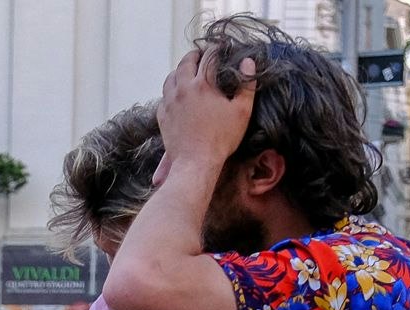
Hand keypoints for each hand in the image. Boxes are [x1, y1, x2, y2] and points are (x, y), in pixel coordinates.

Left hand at [157, 47, 259, 173]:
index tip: (220, 47)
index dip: (215, 49)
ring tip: (186, 70)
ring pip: (170, 77)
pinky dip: (170, 90)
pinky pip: (164, 96)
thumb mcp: (242, 112)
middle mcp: (183, 89)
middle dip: (194, 55)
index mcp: (203, 84)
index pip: (209, 57)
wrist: (195, 162)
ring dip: (179, 70)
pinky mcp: (162, 116)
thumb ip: (246, 85)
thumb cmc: (221, 139)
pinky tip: (176, 93)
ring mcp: (170, 102)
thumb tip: (248, 62)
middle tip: (200, 54)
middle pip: (185, 63)